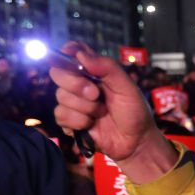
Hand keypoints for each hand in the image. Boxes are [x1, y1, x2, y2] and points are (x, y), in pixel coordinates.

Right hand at [50, 41, 176, 182]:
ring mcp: (74, 103)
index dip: (67, 52)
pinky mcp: (70, 121)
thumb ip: (107, 68)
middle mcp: (81, 85)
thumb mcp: (127, 87)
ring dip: (84, 108)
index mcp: (95, 72)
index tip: (68, 54)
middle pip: (58, 74)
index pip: (73, 54)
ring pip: (60, 97)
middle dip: (76, 85)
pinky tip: (92, 125)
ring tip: (102, 114)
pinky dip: (78, 121)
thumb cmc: (135, 112)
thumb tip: (80, 53)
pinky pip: (61, 115)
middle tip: (96, 95)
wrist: (136, 142)